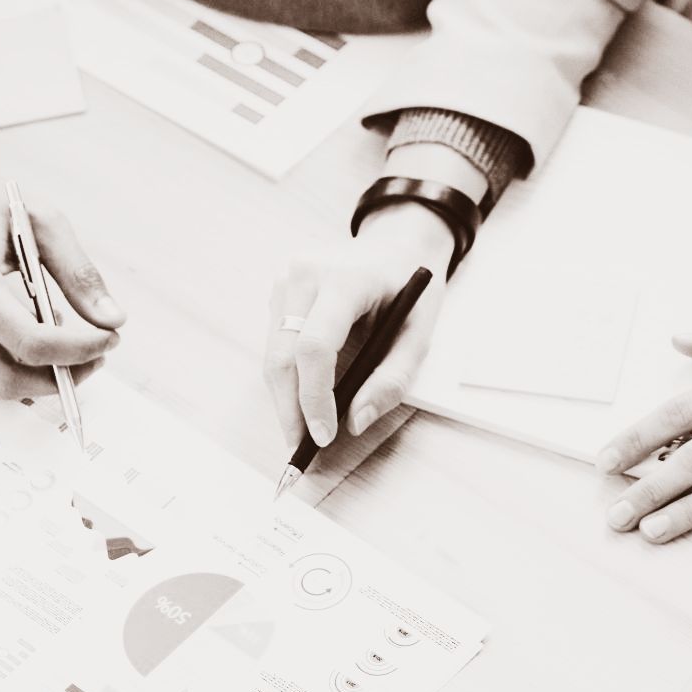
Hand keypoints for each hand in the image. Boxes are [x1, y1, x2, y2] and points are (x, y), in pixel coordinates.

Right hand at [0, 169, 122, 396]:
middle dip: (61, 377)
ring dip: (34, 375)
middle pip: (9, 379)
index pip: (31, 344)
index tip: (109, 339)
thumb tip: (113, 320)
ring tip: (58, 339)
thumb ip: (79, 274)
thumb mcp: (40, 222)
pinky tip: (20, 338)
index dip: (78, 351)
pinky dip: (4, 367)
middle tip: (93, 357)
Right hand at [266, 204, 452, 450]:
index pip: (315, 346)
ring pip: (272, 352)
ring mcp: (285, 277)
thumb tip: (356, 422)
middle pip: (282, 355)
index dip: (314, 397)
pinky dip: (287, 375)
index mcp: (345, 278)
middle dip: (289, 409)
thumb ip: (393, 379)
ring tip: (303, 429)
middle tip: (302, 448)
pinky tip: (303, 396)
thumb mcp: (420, 333)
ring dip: (284, 396)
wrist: (395, 242)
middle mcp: (305, 273)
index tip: (323, 436)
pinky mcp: (278, 288)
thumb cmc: (410, 288)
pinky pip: (275, 341)